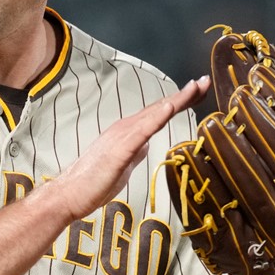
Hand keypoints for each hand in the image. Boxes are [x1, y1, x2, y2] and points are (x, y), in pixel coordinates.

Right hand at [49, 76, 209, 221]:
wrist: (69, 194)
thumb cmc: (94, 184)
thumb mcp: (123, 166)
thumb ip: (135, 152)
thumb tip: (146, 145)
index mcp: (128, 133)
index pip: (159, 114)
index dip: (180, 101)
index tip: (199, 90)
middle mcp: (125, 128)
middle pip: (161, 107)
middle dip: (186, 94)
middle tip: (206, 80)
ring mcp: (122, 136)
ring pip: (154, 113)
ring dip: (177, 99)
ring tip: (196, 87)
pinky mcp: (120, 149)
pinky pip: (142, 130)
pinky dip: (157, 116)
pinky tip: (170, 107)